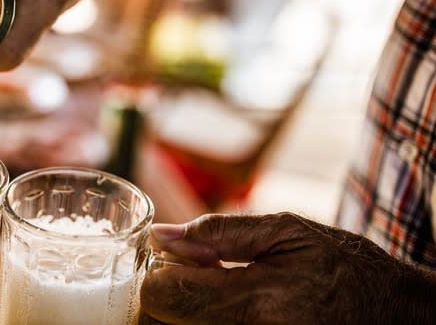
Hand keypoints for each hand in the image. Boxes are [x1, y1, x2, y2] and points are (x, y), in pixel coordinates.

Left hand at [141, 213, 434, 323]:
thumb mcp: (286, 231)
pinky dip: (201, 319)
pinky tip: (226, 304)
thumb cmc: (340, 265)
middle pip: (162, 321)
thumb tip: (162, 235)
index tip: (172, 258)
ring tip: (213, 287)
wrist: (390, 312)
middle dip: (165, 292)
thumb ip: (219, 232)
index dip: (156, 272)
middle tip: (193, 271)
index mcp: (254, 300)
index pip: (164, 295)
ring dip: (181, 309)